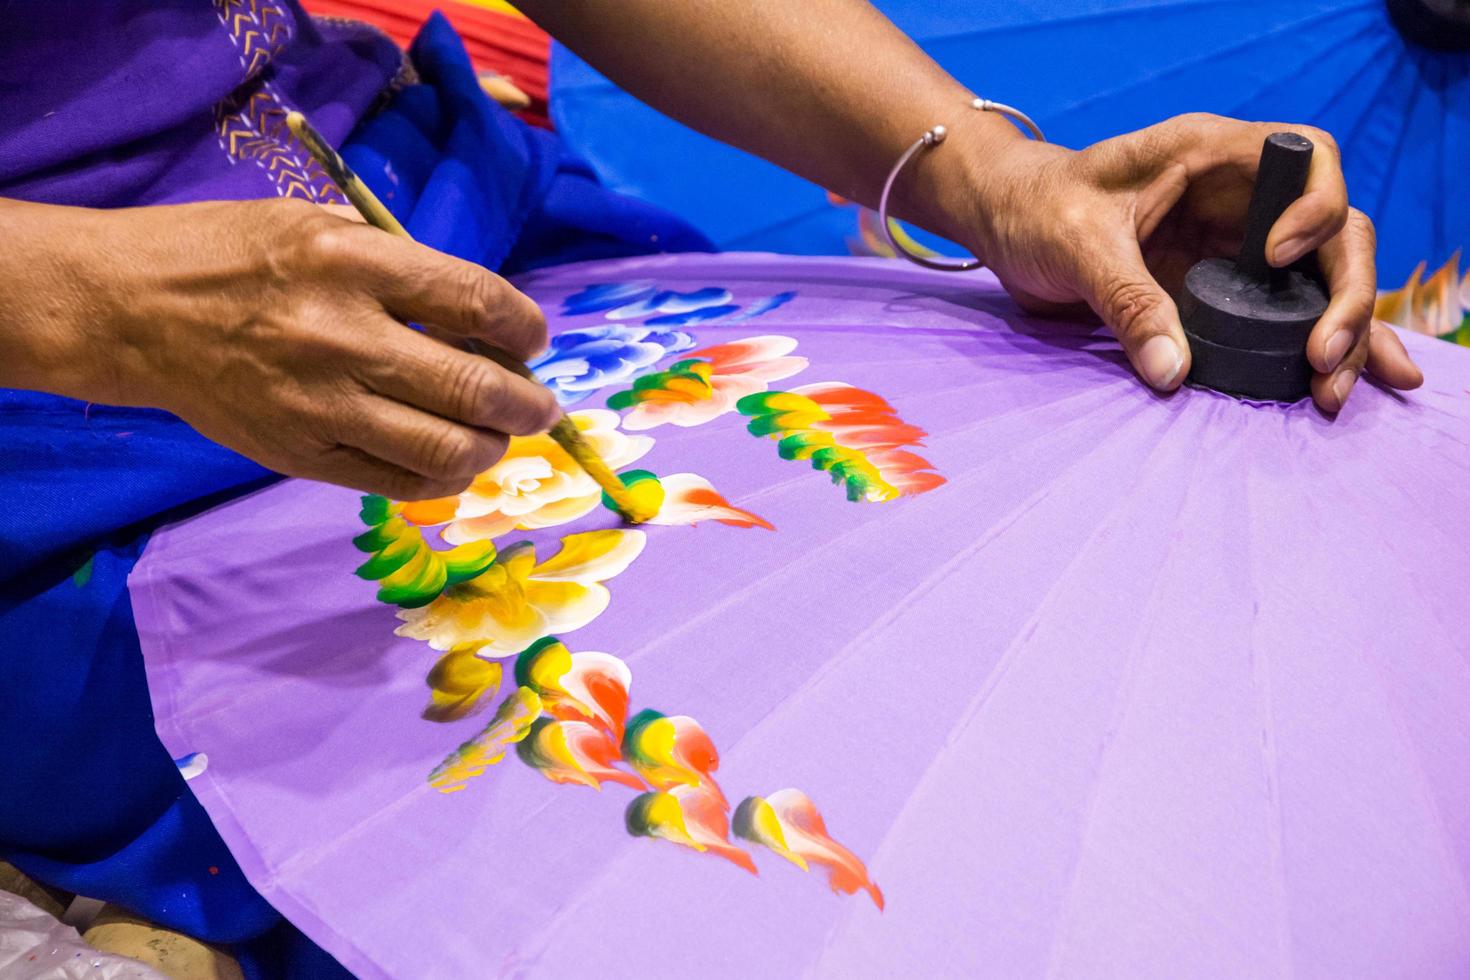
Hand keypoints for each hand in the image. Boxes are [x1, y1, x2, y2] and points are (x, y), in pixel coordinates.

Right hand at [3, 198, 559, 498]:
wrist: (133, 309)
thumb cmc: (236, 257)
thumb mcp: (321, 226)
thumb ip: (404, 269)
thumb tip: (489, 322)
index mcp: (352, 262)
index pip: (476, 302)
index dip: (525, 328)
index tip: (531, 340)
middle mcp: (341, 335)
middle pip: (474, 389)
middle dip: (529, 405)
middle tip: (539, 406)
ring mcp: (319, 403)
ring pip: (445, 449)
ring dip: (492, 448)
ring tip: (497, 436)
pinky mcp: (298, 454)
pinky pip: (396, 481)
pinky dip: (440, 476)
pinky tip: (448, 459)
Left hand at [952, 112, 1422, 410]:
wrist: (1006, 223)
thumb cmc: (1035, 207)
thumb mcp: (1075, 244)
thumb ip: (1125, 301)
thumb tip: (1173, 373)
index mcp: (1211, 154)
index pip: (1308, 158)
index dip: (1315, 206)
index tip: (1278, 259)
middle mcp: (1240, 197)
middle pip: (1335, 232)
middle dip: (1348, 293)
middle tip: (1326, 357)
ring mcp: (1238, 245)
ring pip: (1321, 281)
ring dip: (1345, 334)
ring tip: (1334, 392)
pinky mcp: (1223, 290)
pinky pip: (1285, 317)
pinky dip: (1317, 349)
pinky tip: (1342, 388)